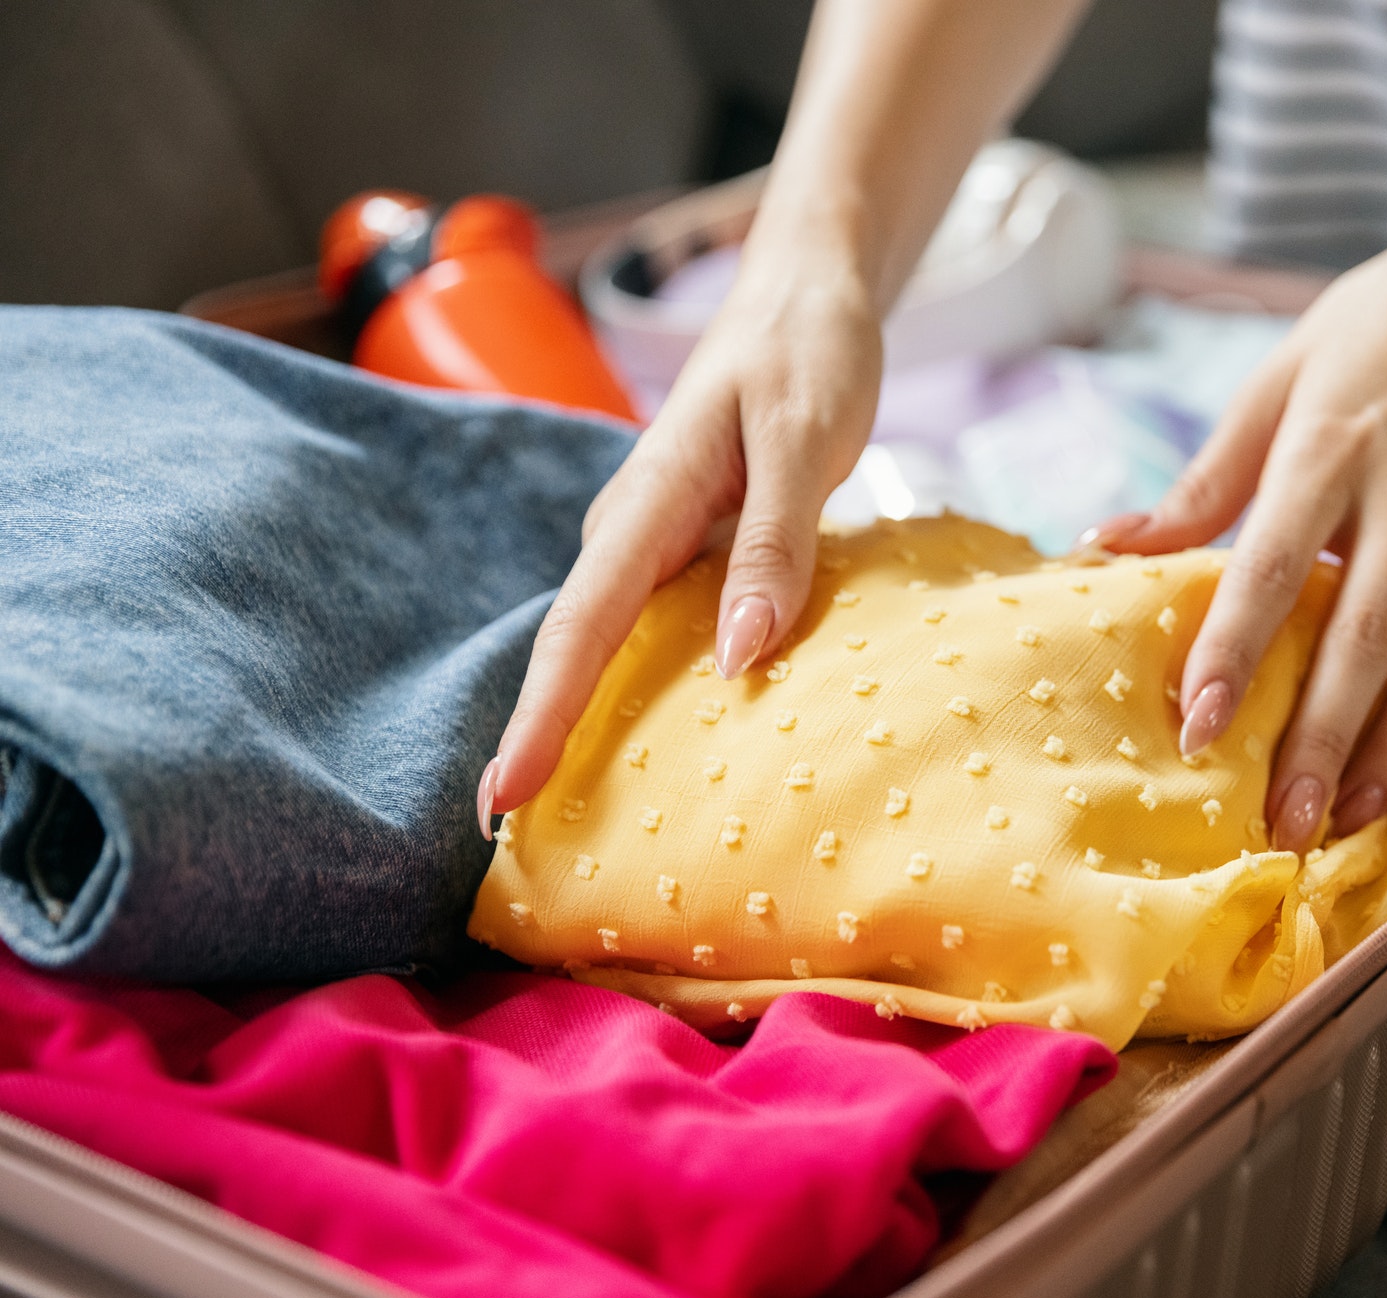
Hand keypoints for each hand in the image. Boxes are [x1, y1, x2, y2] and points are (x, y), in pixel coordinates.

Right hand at [479, 253, 884, 828]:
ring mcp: (656, 535)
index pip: (580, 626)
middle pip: (575, 648)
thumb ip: (774, 545)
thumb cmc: (809, 353)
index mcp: (652, 499)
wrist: (808, 291)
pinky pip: (653, 623)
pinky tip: (655, 736)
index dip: (540, 718)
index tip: (500, 799)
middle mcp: (637, 524)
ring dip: (586, 718)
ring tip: (566, 813)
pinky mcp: (688, 540)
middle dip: (540, 739)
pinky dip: (644, 681)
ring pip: (610, 641)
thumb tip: (737, 661)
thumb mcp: (807, 439)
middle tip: (509, 841)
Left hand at [1095, 186, 1386, 851]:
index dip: (1236, 650)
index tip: (1198, 728)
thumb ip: (1205, 478)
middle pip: (1365, 636)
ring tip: (1355, 816)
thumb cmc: (1378, 330)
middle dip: (1324, 740)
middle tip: (1284, 824)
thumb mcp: (1280, 376)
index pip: (1273, 563)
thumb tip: (1109, 545)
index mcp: (1331, 443)